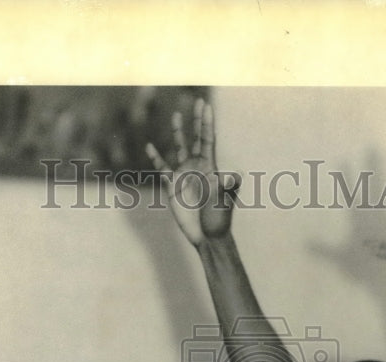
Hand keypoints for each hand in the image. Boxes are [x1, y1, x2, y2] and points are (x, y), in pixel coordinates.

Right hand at [146, 98, 239, 246]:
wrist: (207, 236)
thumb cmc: (219, 219)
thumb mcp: (223, 201)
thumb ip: (227, 187)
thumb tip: (235, 177)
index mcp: (210, 167)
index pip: (208, 139)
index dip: (206, 122)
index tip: (205, 105)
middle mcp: (198, 167)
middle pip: (196, 138)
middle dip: (196, 120)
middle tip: (197, 101)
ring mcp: (185, 175)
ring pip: (180, 148)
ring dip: (178, 133)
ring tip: (176, 116)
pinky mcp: (173, 186)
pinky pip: (163, 168)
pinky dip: (156, 157)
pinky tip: (150, 147)